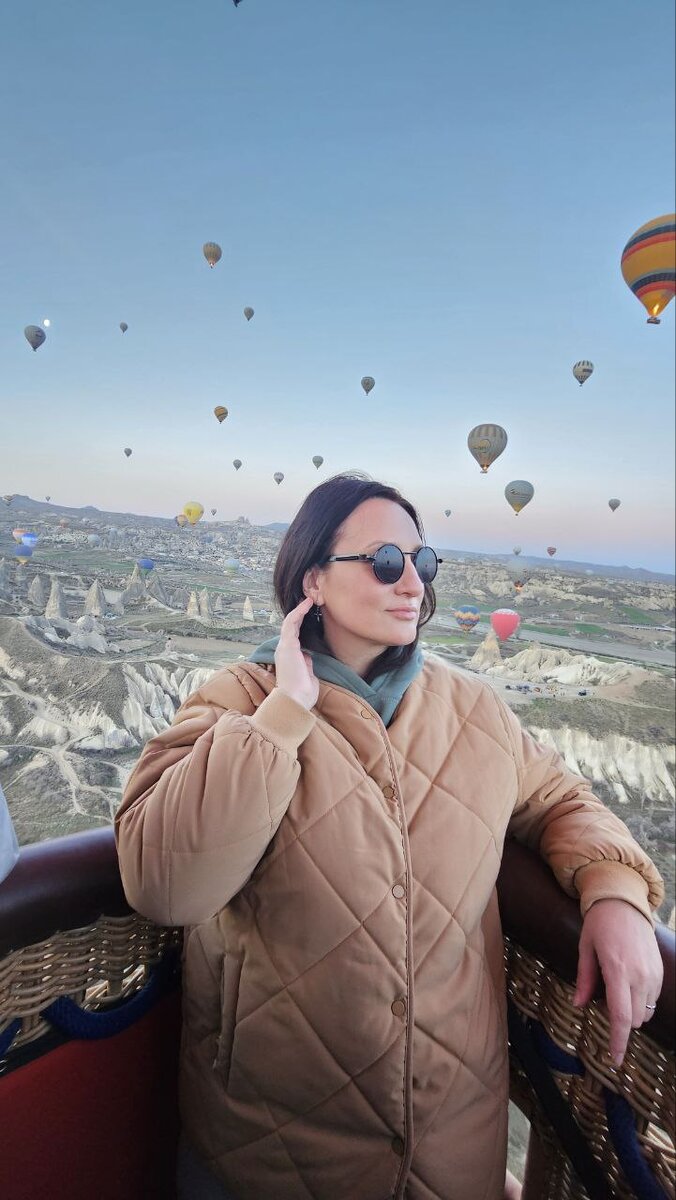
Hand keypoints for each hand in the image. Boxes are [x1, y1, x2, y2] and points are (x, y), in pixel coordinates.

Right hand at [274, 597, 318, 710]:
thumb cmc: (302, 693)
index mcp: (288, 658)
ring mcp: (284, 647)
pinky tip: (307, 604)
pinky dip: (299, 612)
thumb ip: (306, 664)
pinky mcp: (287, 644)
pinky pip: (291, 623)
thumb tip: (308, 655)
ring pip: (289, 623)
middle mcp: (284, 650)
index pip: (293, 637)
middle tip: (308, 603)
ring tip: (309, 600)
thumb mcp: (307, 675)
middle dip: (298, 614)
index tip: (310, 616)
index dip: (300, 625)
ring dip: (299, 610)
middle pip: (290, 627)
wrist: (295, 700)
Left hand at [574, 899, 663, 1064]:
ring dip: (632, 1011)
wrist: (624, 902)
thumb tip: (578, 1005)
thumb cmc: (600, 924)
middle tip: (603, 1002)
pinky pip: (652, 998)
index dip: (619, 1041)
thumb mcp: (585, 949)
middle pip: (635, 1019)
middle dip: (620, 1022)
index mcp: (617, 971)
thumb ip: (584, 979)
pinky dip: (640, 1000)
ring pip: (645, 1011)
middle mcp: (639, 975)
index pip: (622, 1016)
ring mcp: (652, 973)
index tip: (615, 1060)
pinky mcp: (659, 971)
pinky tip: (629, 982)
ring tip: (616, 987)